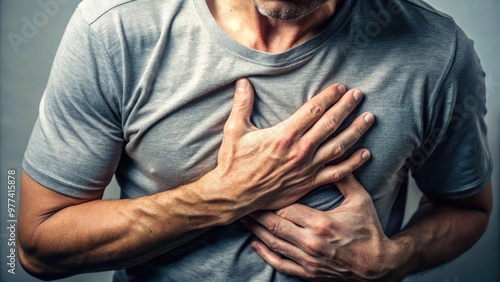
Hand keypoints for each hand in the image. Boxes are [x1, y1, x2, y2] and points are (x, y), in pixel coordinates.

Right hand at [201, 78, 374, 216]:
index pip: (313, 110)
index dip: (329, 96)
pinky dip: (353, 164)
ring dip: (355, 131)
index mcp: (284, 135)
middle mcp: (299, 150)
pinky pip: (336, 173)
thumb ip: (241, 104)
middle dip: (346, 107)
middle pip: (330, 124)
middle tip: (359, 95)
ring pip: (338, 146)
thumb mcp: (234, 130)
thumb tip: (243, 81)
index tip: (341, 87)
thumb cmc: (233, 163)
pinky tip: (366, 154)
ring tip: (369, 118)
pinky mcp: (308, 183)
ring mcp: (306, 168)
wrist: (234, 195)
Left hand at [242, 174, 400, 280]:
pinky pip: (281, 264)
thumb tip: (333, 154)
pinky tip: (255, 244)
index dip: (270, 199)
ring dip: (255, 231)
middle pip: (274, 225)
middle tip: (242, 201)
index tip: (257, 190)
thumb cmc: (369, 229)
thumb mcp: (360, 200)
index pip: (286, 208)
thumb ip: (343, 178)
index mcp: (321, 223)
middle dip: (256, 213)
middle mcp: (310, 243)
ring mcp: (308, 260)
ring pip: (273, 244)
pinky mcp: (308, 273)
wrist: (378, 265)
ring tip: (242, 218)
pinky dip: (266, 255)